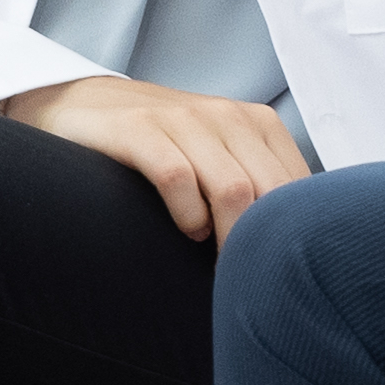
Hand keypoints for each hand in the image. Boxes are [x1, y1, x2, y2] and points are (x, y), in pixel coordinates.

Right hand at [3, 76, 311, 244]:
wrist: (85, 105)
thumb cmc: (163, 145)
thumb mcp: (219, 156)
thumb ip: (257, 187)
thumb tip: (298, 246)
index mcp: (256, 123)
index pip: (299, 187)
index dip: (292, 235)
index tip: (276, 268)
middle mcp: (226, 115)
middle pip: (271, 192)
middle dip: (264, 244)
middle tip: (248, 279)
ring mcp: (183, 118)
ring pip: (233, 188)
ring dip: (229, 237)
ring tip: (216, 259)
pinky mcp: (139, 128)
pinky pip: (178, 176)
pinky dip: (188, 214)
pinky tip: (187, 231)